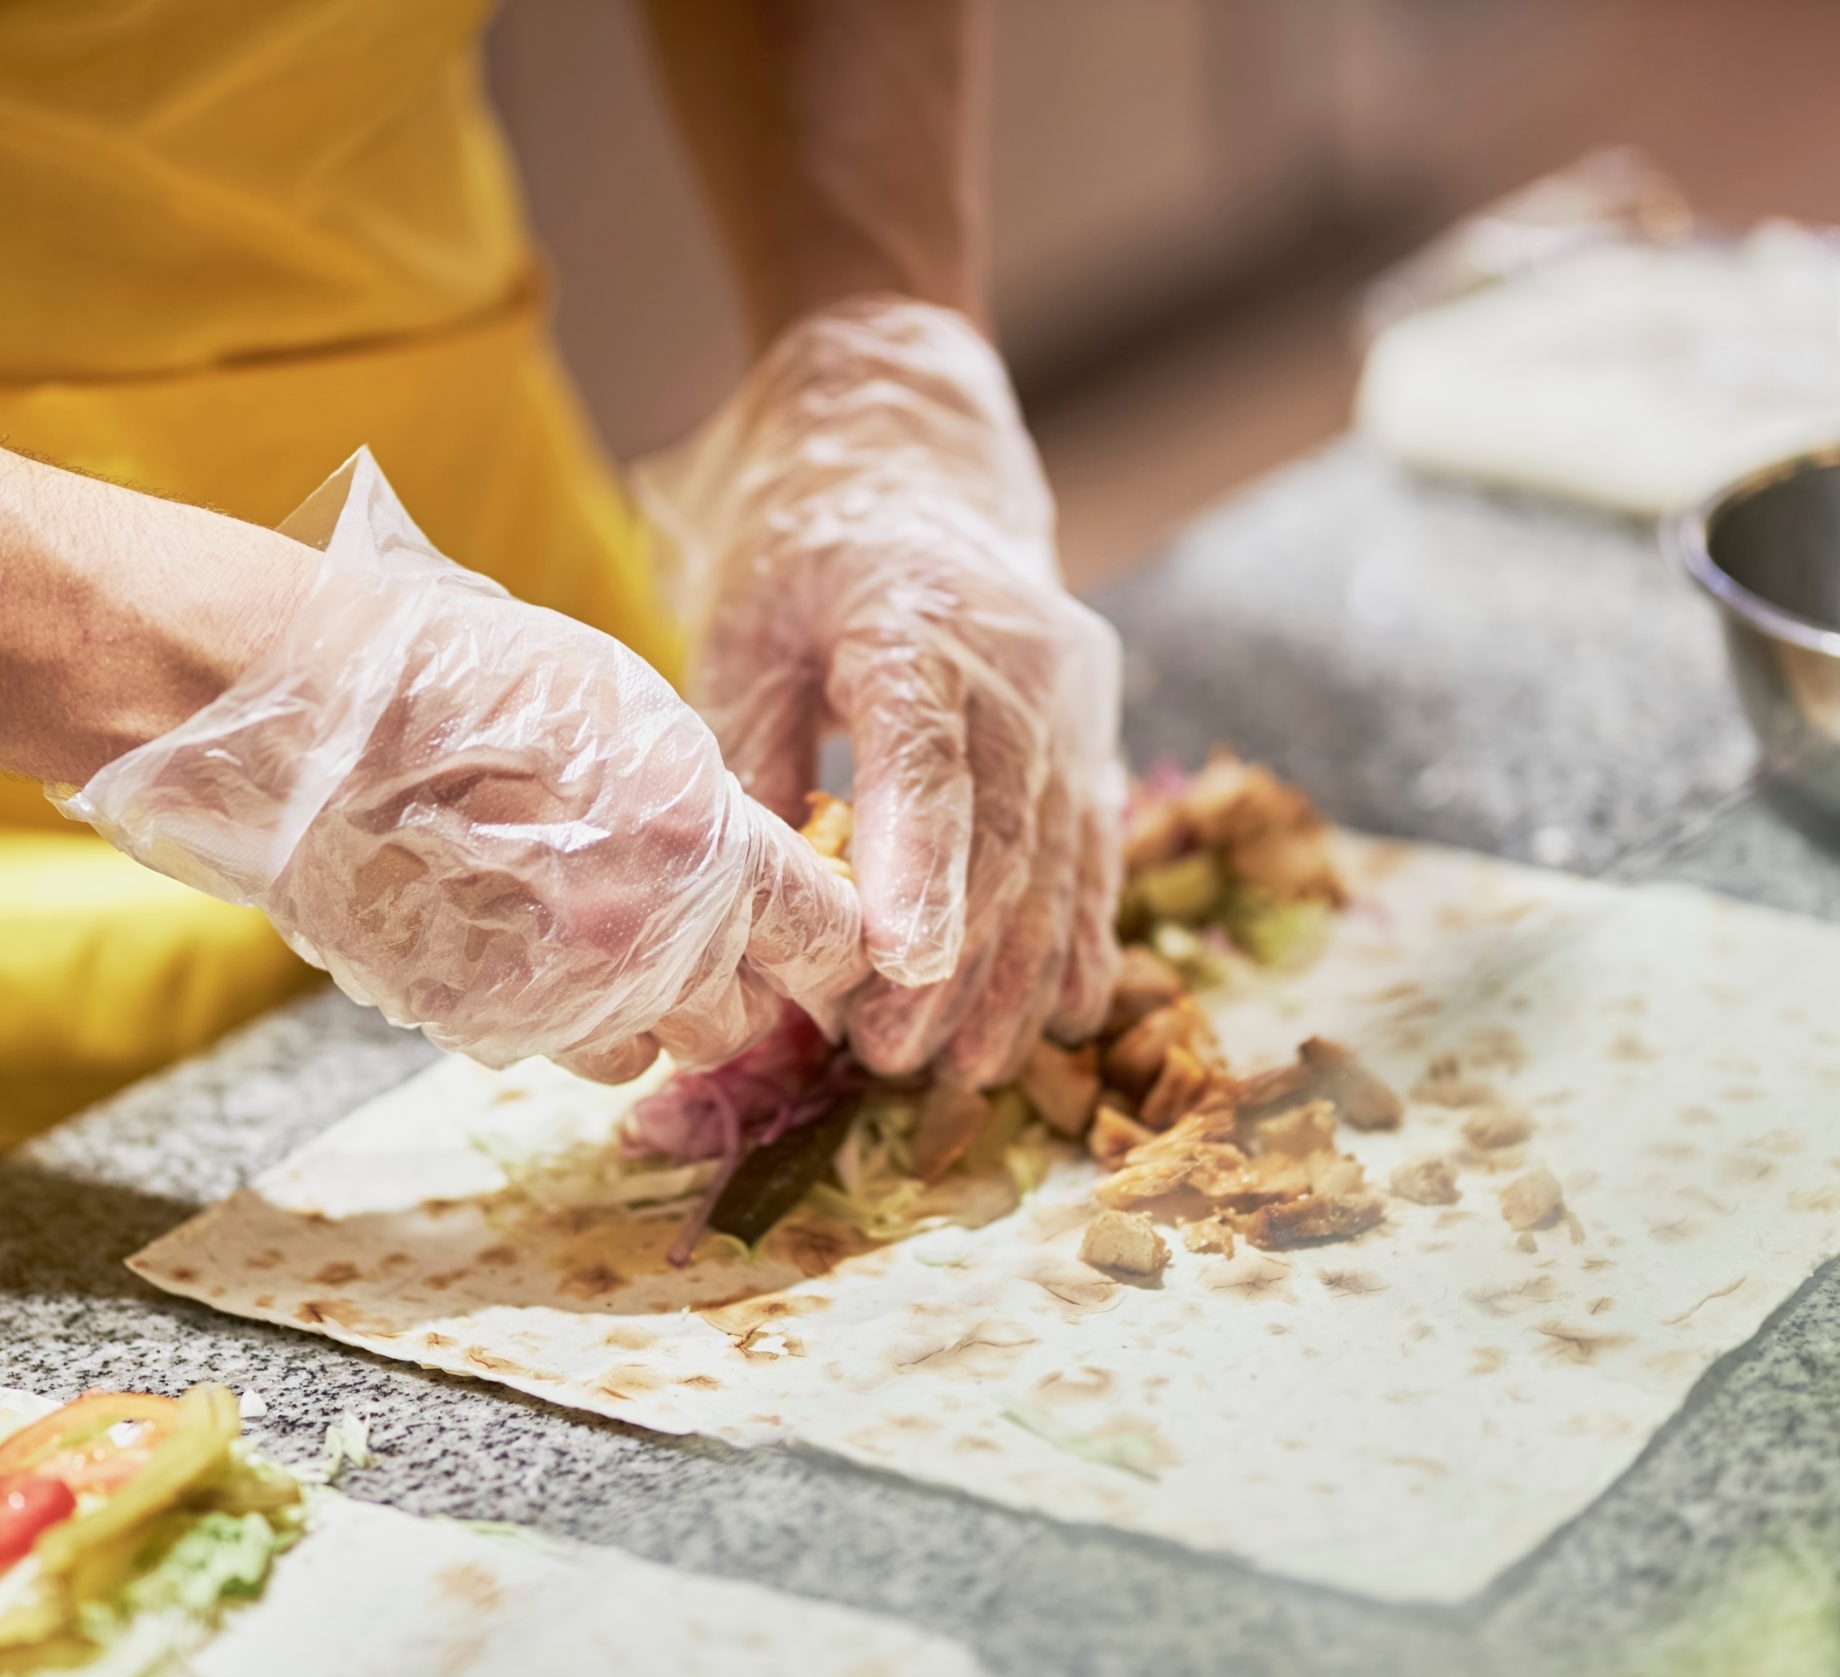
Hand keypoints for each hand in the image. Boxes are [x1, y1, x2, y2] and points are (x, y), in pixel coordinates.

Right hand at [55, 451, 863, 1081]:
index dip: (827, 941)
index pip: (828, 937)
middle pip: (744, 1020)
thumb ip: (702, 809)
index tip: (815, 933)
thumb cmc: (469, 684)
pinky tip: (514, 946)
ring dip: (639, 1012)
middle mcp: (647, 947)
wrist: (307, 724)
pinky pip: (550, 1049)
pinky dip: (550, 1016)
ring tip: (590, 936)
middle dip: (733, 984)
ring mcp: (557, 1001)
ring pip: (647, 1051)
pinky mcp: (476, 1028)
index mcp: (709, 851)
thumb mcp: (628, 717)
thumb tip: (739, 861)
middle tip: (695, 932)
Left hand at [639, 296, 1124, 1088]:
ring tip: (977, 1066)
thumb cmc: (804, 544)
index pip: (926, 763)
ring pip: (1058, 852)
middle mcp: (1019, 658)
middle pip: (1001, 830)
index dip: (919, 873)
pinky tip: (1062, 1009)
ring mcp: (1072, 692)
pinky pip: (1094, 842)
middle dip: (958, 961)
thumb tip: (749, 901)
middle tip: (899, 1061)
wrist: (912, 447)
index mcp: (915, 619)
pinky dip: (1078, 930)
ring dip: (1019, 969)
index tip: (900, 972)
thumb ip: (756, 757)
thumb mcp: (745, 627)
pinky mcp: (1092, 723)